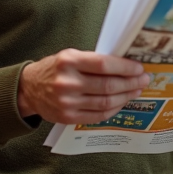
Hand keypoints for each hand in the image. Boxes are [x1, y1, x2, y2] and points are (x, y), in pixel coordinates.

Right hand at [18, 50, 150, 124]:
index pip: (104, 65)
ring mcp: (67, 102)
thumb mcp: (69, 56)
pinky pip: (98, 115)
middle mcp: (67, 82)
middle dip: (130, 82)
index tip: (138, 68)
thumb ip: (93, 61)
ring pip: (106, 102)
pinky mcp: (68, 117)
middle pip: (108, 85)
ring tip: (136, 90)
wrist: (28, 89)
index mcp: (68, 61)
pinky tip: (122, 102)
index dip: (125, 67)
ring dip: (125, 96)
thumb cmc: (54, 69)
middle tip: (144, 79)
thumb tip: (125, 65)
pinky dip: (113, 109)